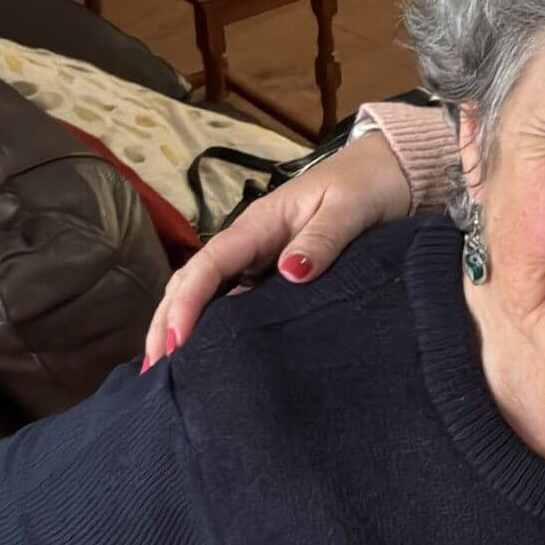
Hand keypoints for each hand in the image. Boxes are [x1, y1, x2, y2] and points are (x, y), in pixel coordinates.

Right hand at [143, 132, 410, 367]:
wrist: (389, 173)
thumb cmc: (368, 187)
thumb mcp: (349, 210)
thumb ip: (322, 240)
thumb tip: (291, 272)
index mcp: (260, 225)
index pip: (211, 265)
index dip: (189, 303)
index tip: (178, 341)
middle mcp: (251, 243)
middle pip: (195, 281)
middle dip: (167, 322)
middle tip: (155, 370)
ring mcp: (260, 259)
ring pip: (209, 293)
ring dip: (182, 327)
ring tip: (166, 372)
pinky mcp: (274, 273)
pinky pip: (235, 301)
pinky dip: (213, 326)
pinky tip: (206, 356)